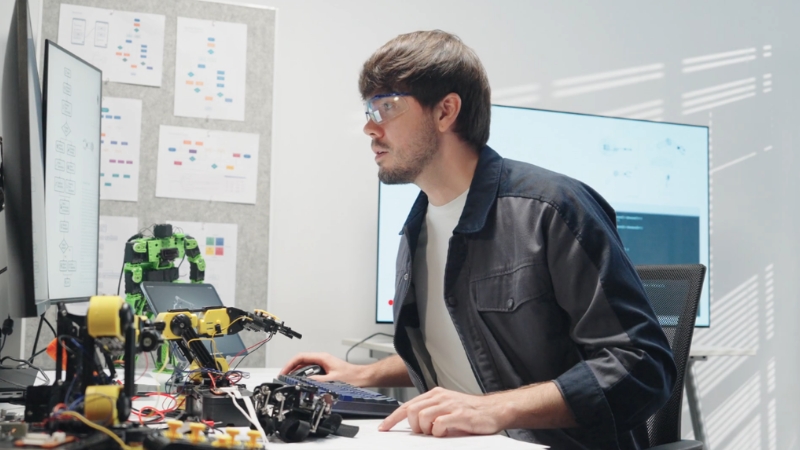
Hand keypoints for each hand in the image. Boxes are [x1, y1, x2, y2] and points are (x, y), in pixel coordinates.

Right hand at [280, 352, 368, 385]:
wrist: (362, 377)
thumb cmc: (352, 377)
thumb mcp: (332, 380)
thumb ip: (317, 381)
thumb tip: (304, 382)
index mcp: (322, 357)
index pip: (300, 357)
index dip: (289, 364)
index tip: (283, 372)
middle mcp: (322, 359)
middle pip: (301, 362)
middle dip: (291, 369)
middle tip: (284, 378)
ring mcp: (323, 364)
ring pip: (305, 367)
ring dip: (298, 374)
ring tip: (291, 382)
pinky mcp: (325, 370)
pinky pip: (311, 372)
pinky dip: (305, 378)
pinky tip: (303, 384)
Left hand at [378, 387, 502, 436]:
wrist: (494, 410)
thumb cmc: (471, 413)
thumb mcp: (447, 408)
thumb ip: (431, 413)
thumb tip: (414, 425)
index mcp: (435, 395)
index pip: (407, 405)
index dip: (393, 418)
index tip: (384, 427)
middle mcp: (440, 397)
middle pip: (411, 411)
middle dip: (413, 426)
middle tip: (424, 433)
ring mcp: (449, 405)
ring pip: (422, 416)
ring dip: (426, 430)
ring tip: (437, 433)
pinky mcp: (459, 415)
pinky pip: (439, 424)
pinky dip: (438, 432)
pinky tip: (445, 432)